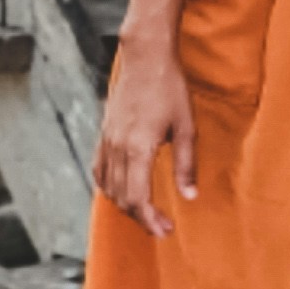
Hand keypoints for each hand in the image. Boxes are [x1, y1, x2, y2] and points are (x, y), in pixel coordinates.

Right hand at [91, 28, 195, 237]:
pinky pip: (99, 169)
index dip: (150, 220)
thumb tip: (190, 196)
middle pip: (121, 197)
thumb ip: (186, 164)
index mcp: (138, 147)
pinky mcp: (104, 133)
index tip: (165, 231)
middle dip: (140, 217)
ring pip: (108, 186)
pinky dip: (108, 187)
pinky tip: (122, 191)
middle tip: (162, 226)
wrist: (145, 57)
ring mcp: (107, 140)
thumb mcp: (187, 127)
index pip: (137, 198)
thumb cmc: (169, 88)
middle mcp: (117, 147)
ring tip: (146, 211)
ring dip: (125, 205)